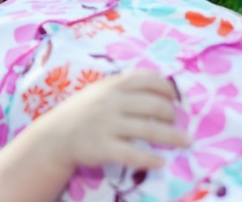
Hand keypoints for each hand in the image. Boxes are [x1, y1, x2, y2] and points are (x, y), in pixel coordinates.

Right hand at [35, 69, 189, 169]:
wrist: (55, 136)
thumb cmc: (83, 112)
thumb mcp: (99, 91)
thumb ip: (124, 87)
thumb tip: (159, 86)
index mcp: (112, 86)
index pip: (147, 79)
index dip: (167, 87)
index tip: (175, 97)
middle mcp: (111, 102)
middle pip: (154, 105)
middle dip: (171, 114)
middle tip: (175, 122)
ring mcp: (107, 125)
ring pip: (149, 129)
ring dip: (172, 136)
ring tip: (185, 141)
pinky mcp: (103, 147)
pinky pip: (133, 154)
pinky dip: (150, 158)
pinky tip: (160, 161)